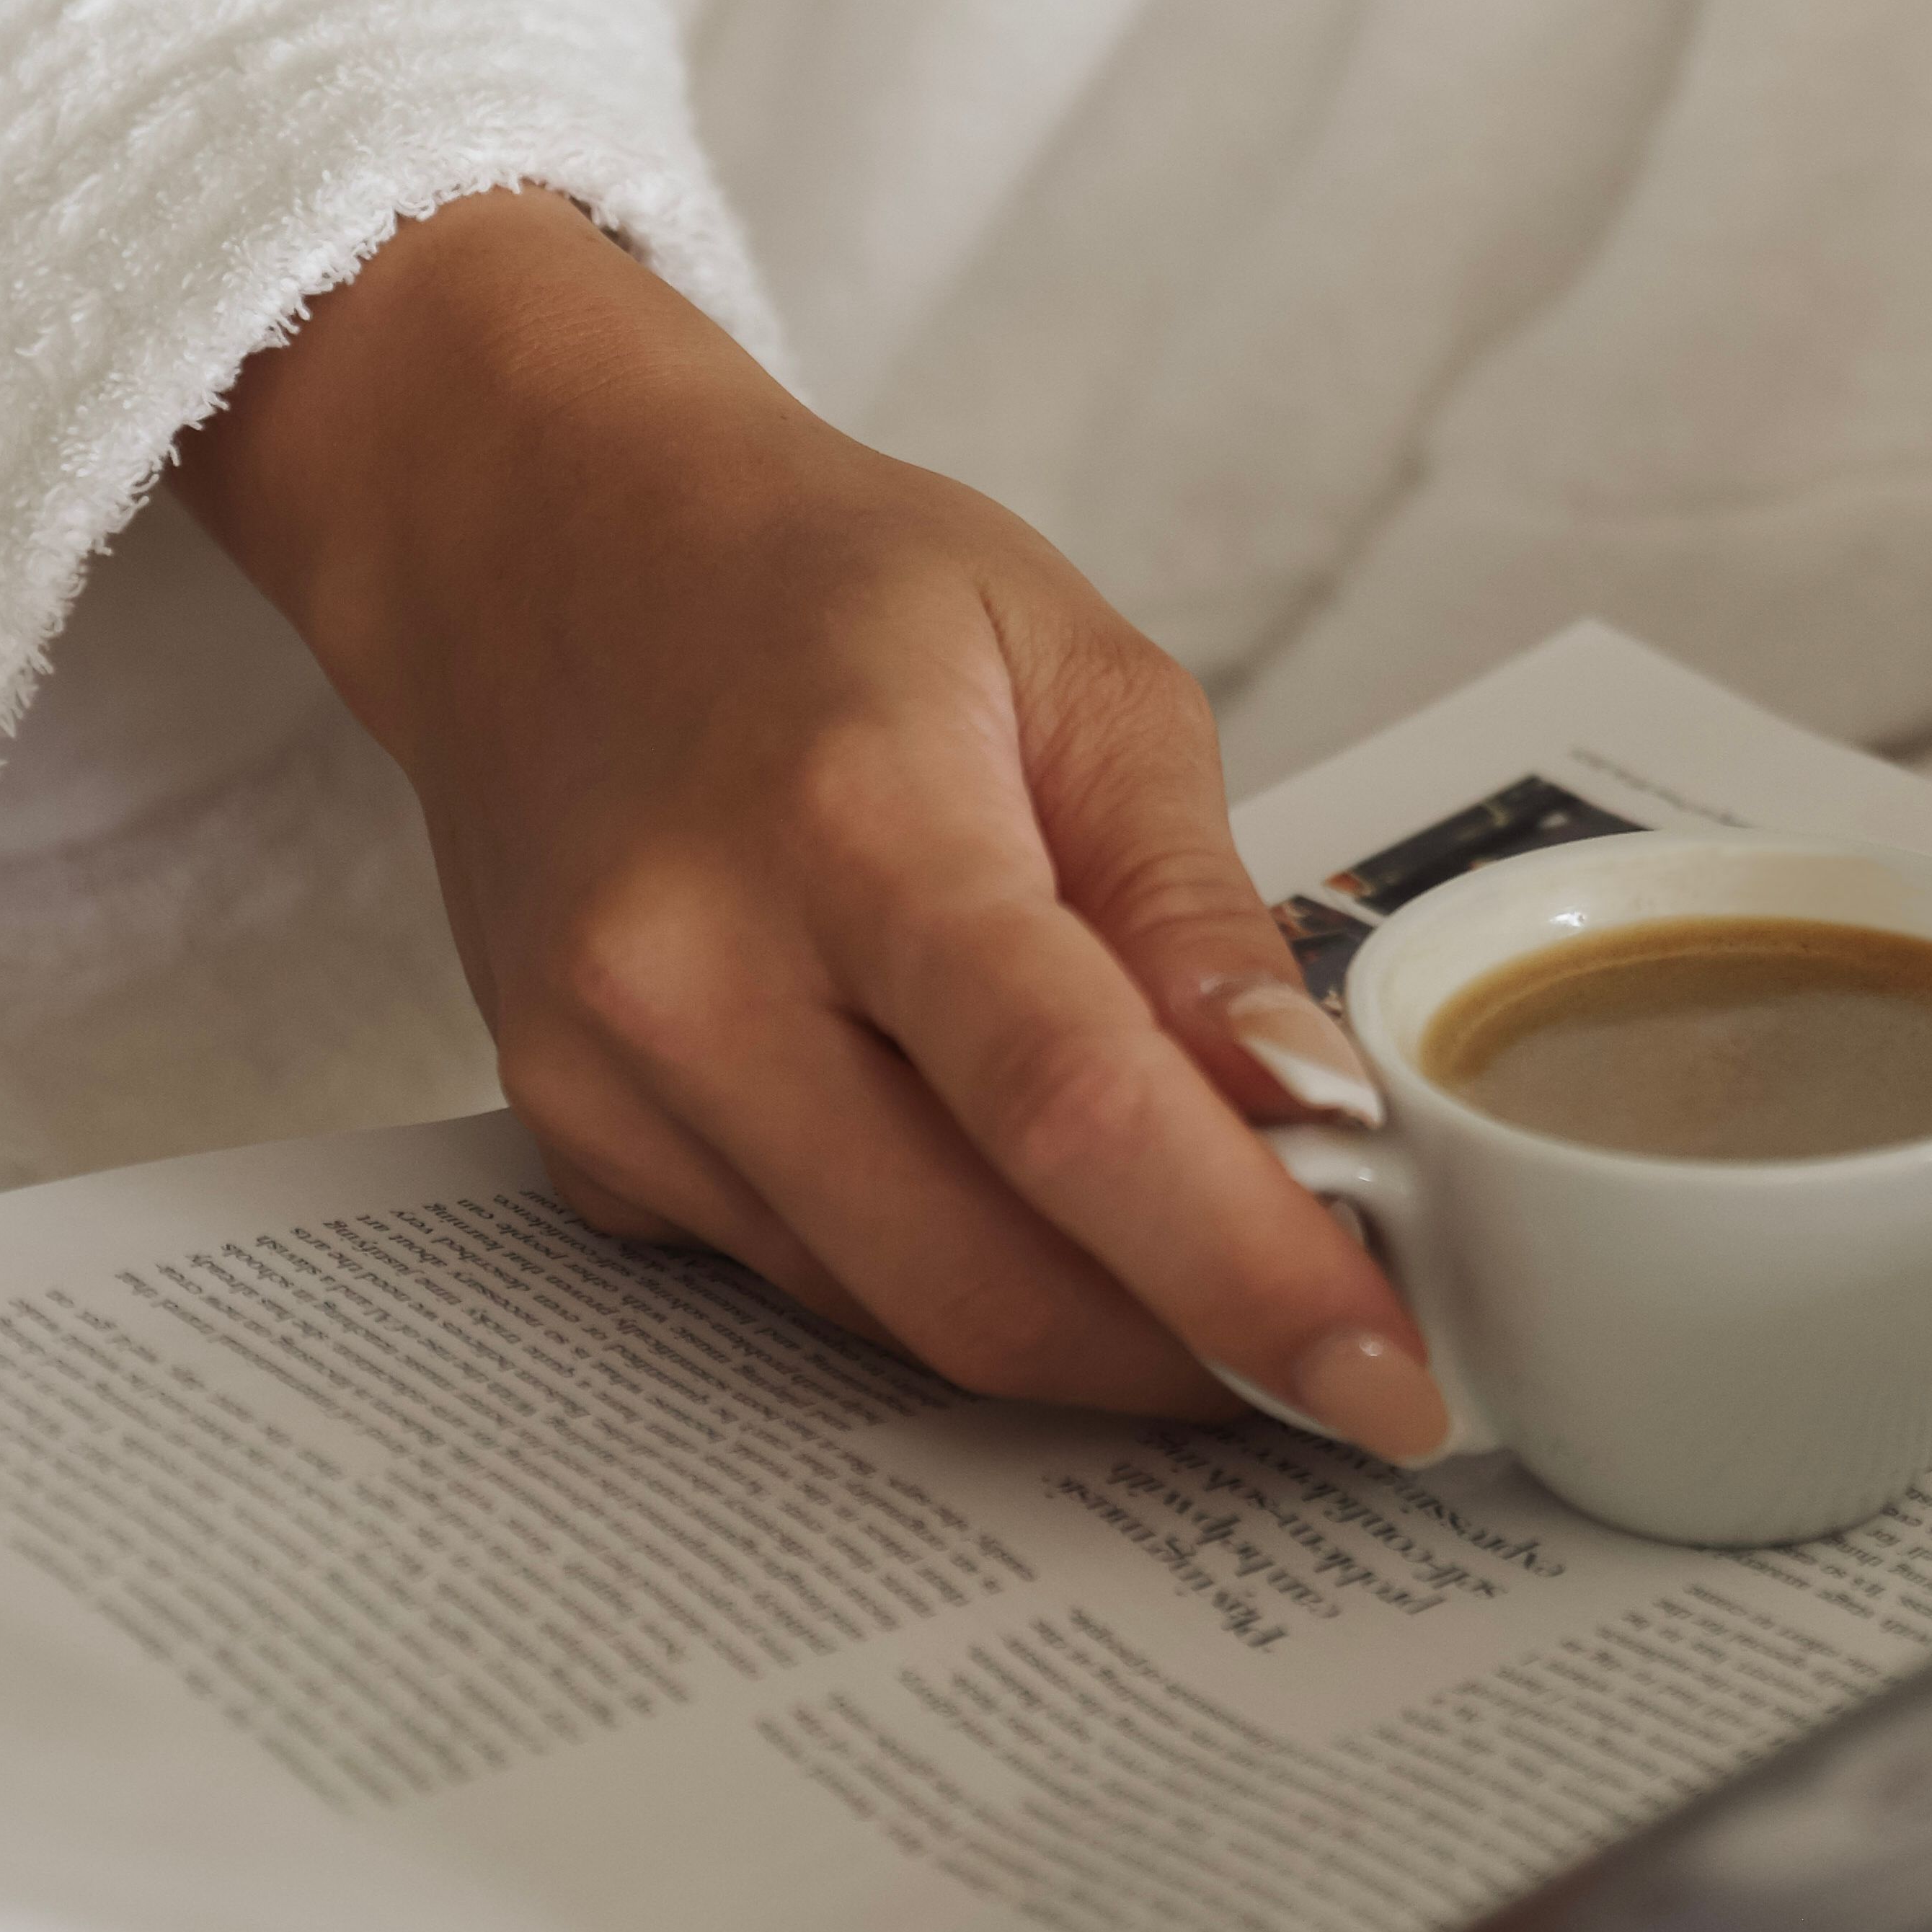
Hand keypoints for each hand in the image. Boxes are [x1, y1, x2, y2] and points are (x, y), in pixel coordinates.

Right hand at [172, 188, 1448, 1456]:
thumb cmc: (830, 589)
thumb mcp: (1080, 672)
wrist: (543, 551)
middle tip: (1348, 1358)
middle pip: (986, 1278)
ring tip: (1216, 1273)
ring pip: (903, 1320)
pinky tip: (1031, 1210)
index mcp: (853, 822)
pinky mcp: (582, 1150)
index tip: (1388, 1379)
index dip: (1245, 1273)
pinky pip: (813, 1290)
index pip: (1072, 1110)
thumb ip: (1195, 912)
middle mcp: (694, 976)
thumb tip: (1315, 1117)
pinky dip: (959, 1277)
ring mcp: (611, 1084)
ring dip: (1093, 1337)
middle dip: (1197, 1358)